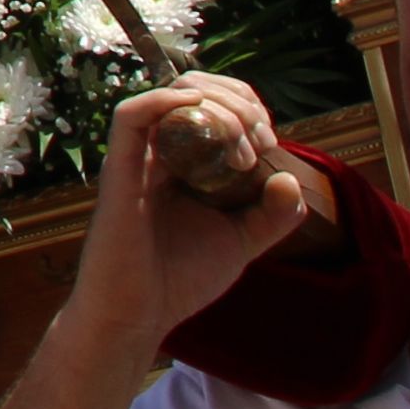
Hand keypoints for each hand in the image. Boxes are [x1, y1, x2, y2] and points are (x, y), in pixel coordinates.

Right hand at [77, 73, 314, 342]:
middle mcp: (157, 152)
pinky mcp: (119, 170)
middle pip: (194, 90)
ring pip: (171, 96)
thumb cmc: (179, 281)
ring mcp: (136, 158)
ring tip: (242, 141)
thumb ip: (272, 215)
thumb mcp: (241, 243)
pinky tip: (197, 112)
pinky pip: (130, 115)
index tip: (270, 140)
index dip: (245, 106)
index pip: (212, 104)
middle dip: (238, 102)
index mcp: (182, 162)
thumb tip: (291, 179)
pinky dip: (164, 101)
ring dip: (216, 105)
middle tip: (260, 138)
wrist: (137, 318)